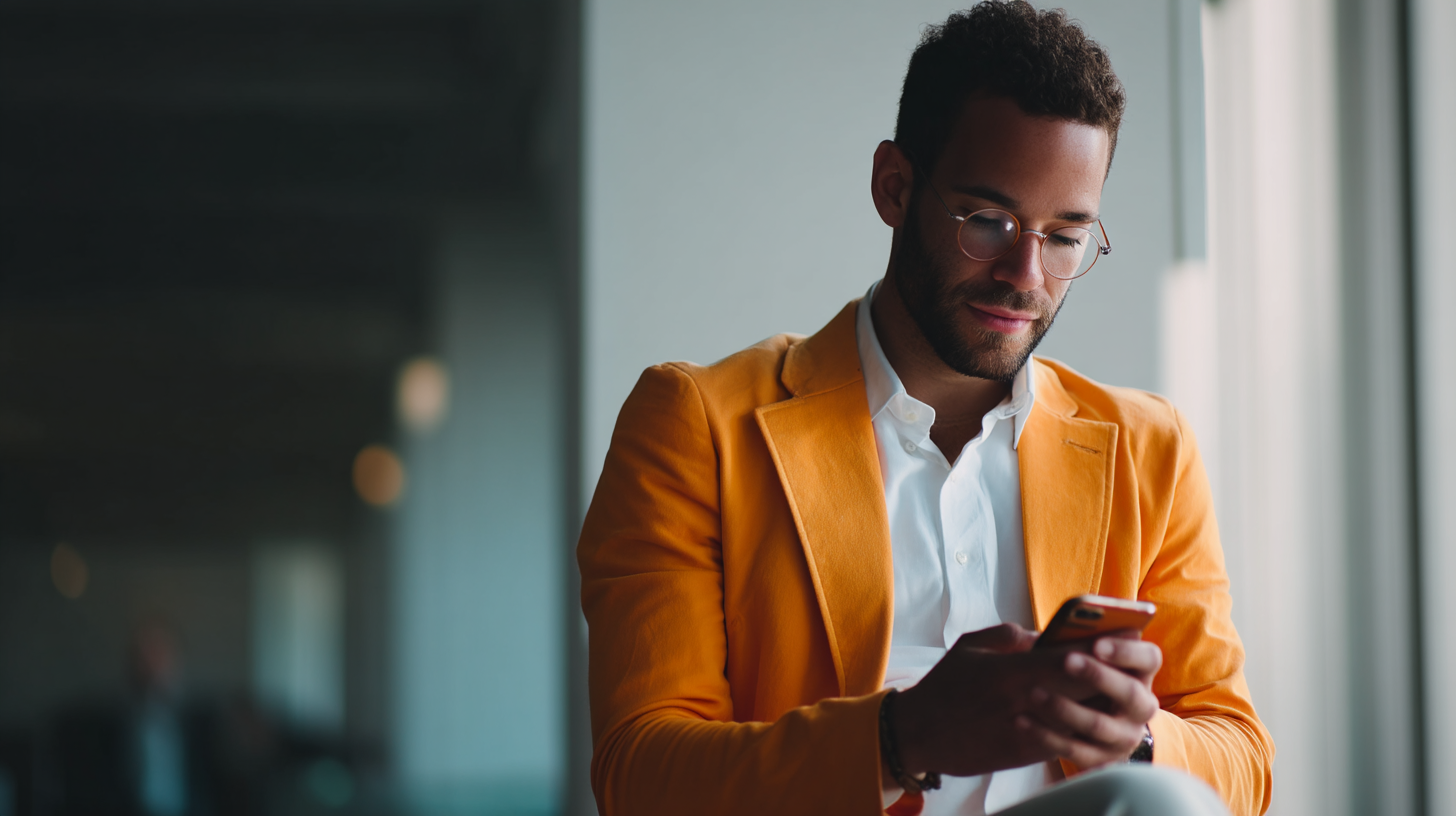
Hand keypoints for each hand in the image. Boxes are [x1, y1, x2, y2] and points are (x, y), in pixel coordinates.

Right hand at [891, 625, 1160, 777]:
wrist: (918, 733)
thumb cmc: (944, 686)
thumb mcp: (971, 647)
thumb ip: (1010, 636)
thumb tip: (1045, 636)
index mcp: (1010, 668)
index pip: (1067, 656)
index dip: (1097, 649)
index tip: (1117, 641)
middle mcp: (1023, 698)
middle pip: (1081, 687)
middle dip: (1107, 676)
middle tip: (1126, 669)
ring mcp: (1026, 728)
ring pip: (1079, 717)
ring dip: (1101, 707)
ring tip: (1119, 698)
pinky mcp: (1023, 753)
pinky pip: (1065, 742)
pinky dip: (1083, 734)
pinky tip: (1095, 727)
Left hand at [1017, 633, 1161, 769]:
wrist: (1071, 722)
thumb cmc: (1071, 677)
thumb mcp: (1072, 655)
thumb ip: (1060, 642)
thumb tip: (1025, 635)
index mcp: (1138, 673)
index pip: (1149, 658)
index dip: (1126, 650)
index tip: (1096, 643)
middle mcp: (1141, 706)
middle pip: (1130, 692)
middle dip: (1097, 675)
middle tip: (1066, 660)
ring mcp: (1126, 736)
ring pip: (1099, 724)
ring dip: (1064, 708)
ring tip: (1033, 694)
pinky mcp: (1104, 760)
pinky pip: (1076, 751)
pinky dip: (1046, 736)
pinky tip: (1021, 721)